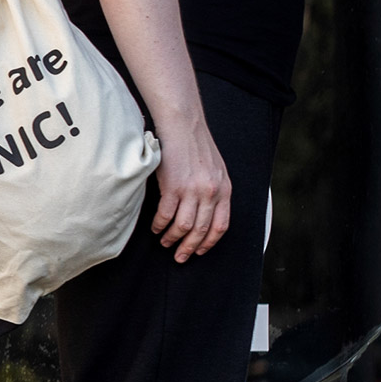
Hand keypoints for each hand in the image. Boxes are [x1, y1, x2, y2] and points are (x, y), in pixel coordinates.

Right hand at [150, 117, 233, 262]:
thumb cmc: (196, 144)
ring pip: (184, 227)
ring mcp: (192, 190)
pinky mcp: (173, 186)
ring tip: (165, 242)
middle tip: (180, 257)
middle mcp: (211, 192)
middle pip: (201, 230)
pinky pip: (166, 215)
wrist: (182, 124)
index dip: (209, 242)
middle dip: (190, 248)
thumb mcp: (216, 168)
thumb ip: (214, 190)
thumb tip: (206, 212)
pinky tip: (156, 228)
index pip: (221, 225)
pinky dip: (160, 225)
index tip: (200, 251)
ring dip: (173, 239)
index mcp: (224, 189)